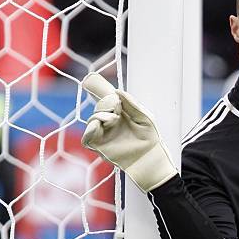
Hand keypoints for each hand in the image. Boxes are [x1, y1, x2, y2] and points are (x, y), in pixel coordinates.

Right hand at [81, 73, 177, 191]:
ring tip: (114, 118)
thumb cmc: (150, 138)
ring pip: (93, 119)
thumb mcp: (144, 116)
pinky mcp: (100, 147)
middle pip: (99, 106)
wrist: (151, 157)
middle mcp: (109, 122)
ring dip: (101, 114)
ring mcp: (104, 134)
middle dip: (106, 102)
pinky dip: (90, 129)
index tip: (90, 81)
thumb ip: (131, 103)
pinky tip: (98, 124)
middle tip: (117, 107)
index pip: (105, 97)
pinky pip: (87, 138)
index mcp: (119, 112)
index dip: (97, 87)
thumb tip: (117, 91)